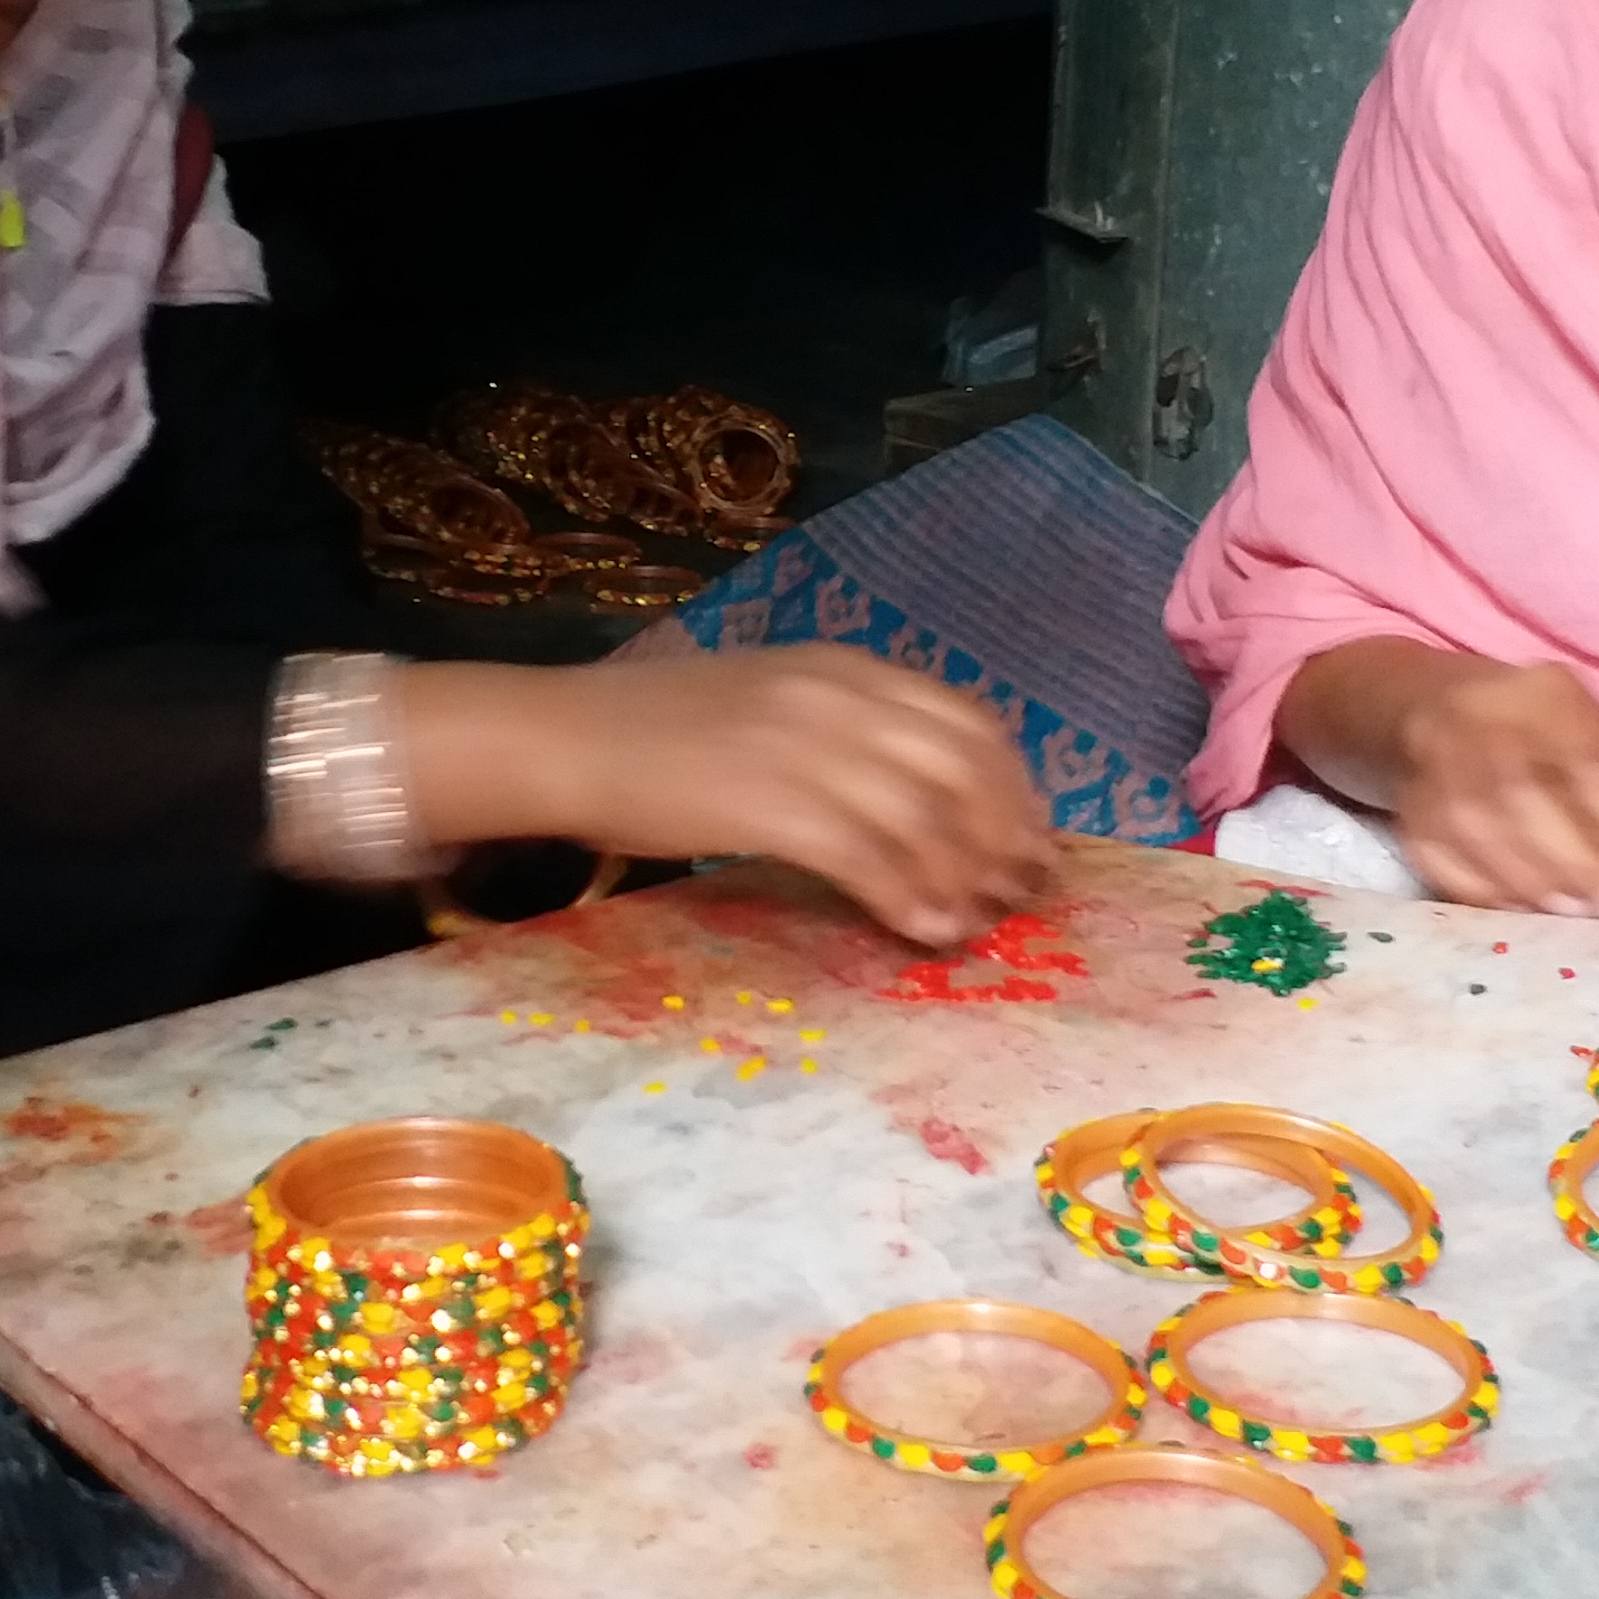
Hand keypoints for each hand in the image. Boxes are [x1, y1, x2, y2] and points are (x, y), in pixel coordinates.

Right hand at [401, 649, 1054, 945]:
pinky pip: (869, 858)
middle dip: (1006, 837)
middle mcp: (840, 698)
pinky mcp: (771, 804)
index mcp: (845, 668)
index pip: (968, 722)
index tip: (1031, 837)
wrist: (567, 737)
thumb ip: (844, 729)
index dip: (1015, 786)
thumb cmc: (658, 730)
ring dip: (965, 879)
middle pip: (964, 770)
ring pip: (926, 819)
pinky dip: (908, 898)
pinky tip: (923, 930)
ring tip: (976, 923)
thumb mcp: (771, 700)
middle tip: (1022, 892)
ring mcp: (806, 748)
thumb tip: (920, 797)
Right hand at [1277, 639, 1598, 918]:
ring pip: (1474, 828)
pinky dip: (1481, 892)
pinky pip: (1438, 855)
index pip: (1589, 762)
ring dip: (1529, 882)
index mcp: (1547, 693)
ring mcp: (1433, 757)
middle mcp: (1480, 715)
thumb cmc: (1543, 741)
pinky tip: (1518, 909)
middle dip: (1575, 864)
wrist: (1440, 710)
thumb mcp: (1596, 746)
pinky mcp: (1408, 804)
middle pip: (1523, 794)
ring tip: (1569, 913)